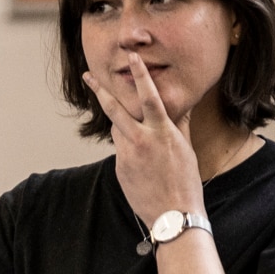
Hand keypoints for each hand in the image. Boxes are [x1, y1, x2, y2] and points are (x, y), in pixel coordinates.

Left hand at [82, 53, 202, 224]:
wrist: (172, 215)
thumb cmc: (185, 182)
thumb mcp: (186, 149)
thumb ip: (180, 125)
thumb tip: (183, 106)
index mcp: (161, 132)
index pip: (148, 95)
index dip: (139, 74)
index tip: (131, 57)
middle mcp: (141, 140)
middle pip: (115, 109)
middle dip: (100, 90)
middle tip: (88, 75)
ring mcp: (127, 156)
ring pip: (117, 130)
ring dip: (122, 125)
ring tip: (137, 133)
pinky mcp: (120, 170)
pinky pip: (121, 151)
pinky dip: (129, 149)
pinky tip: (143, 165)